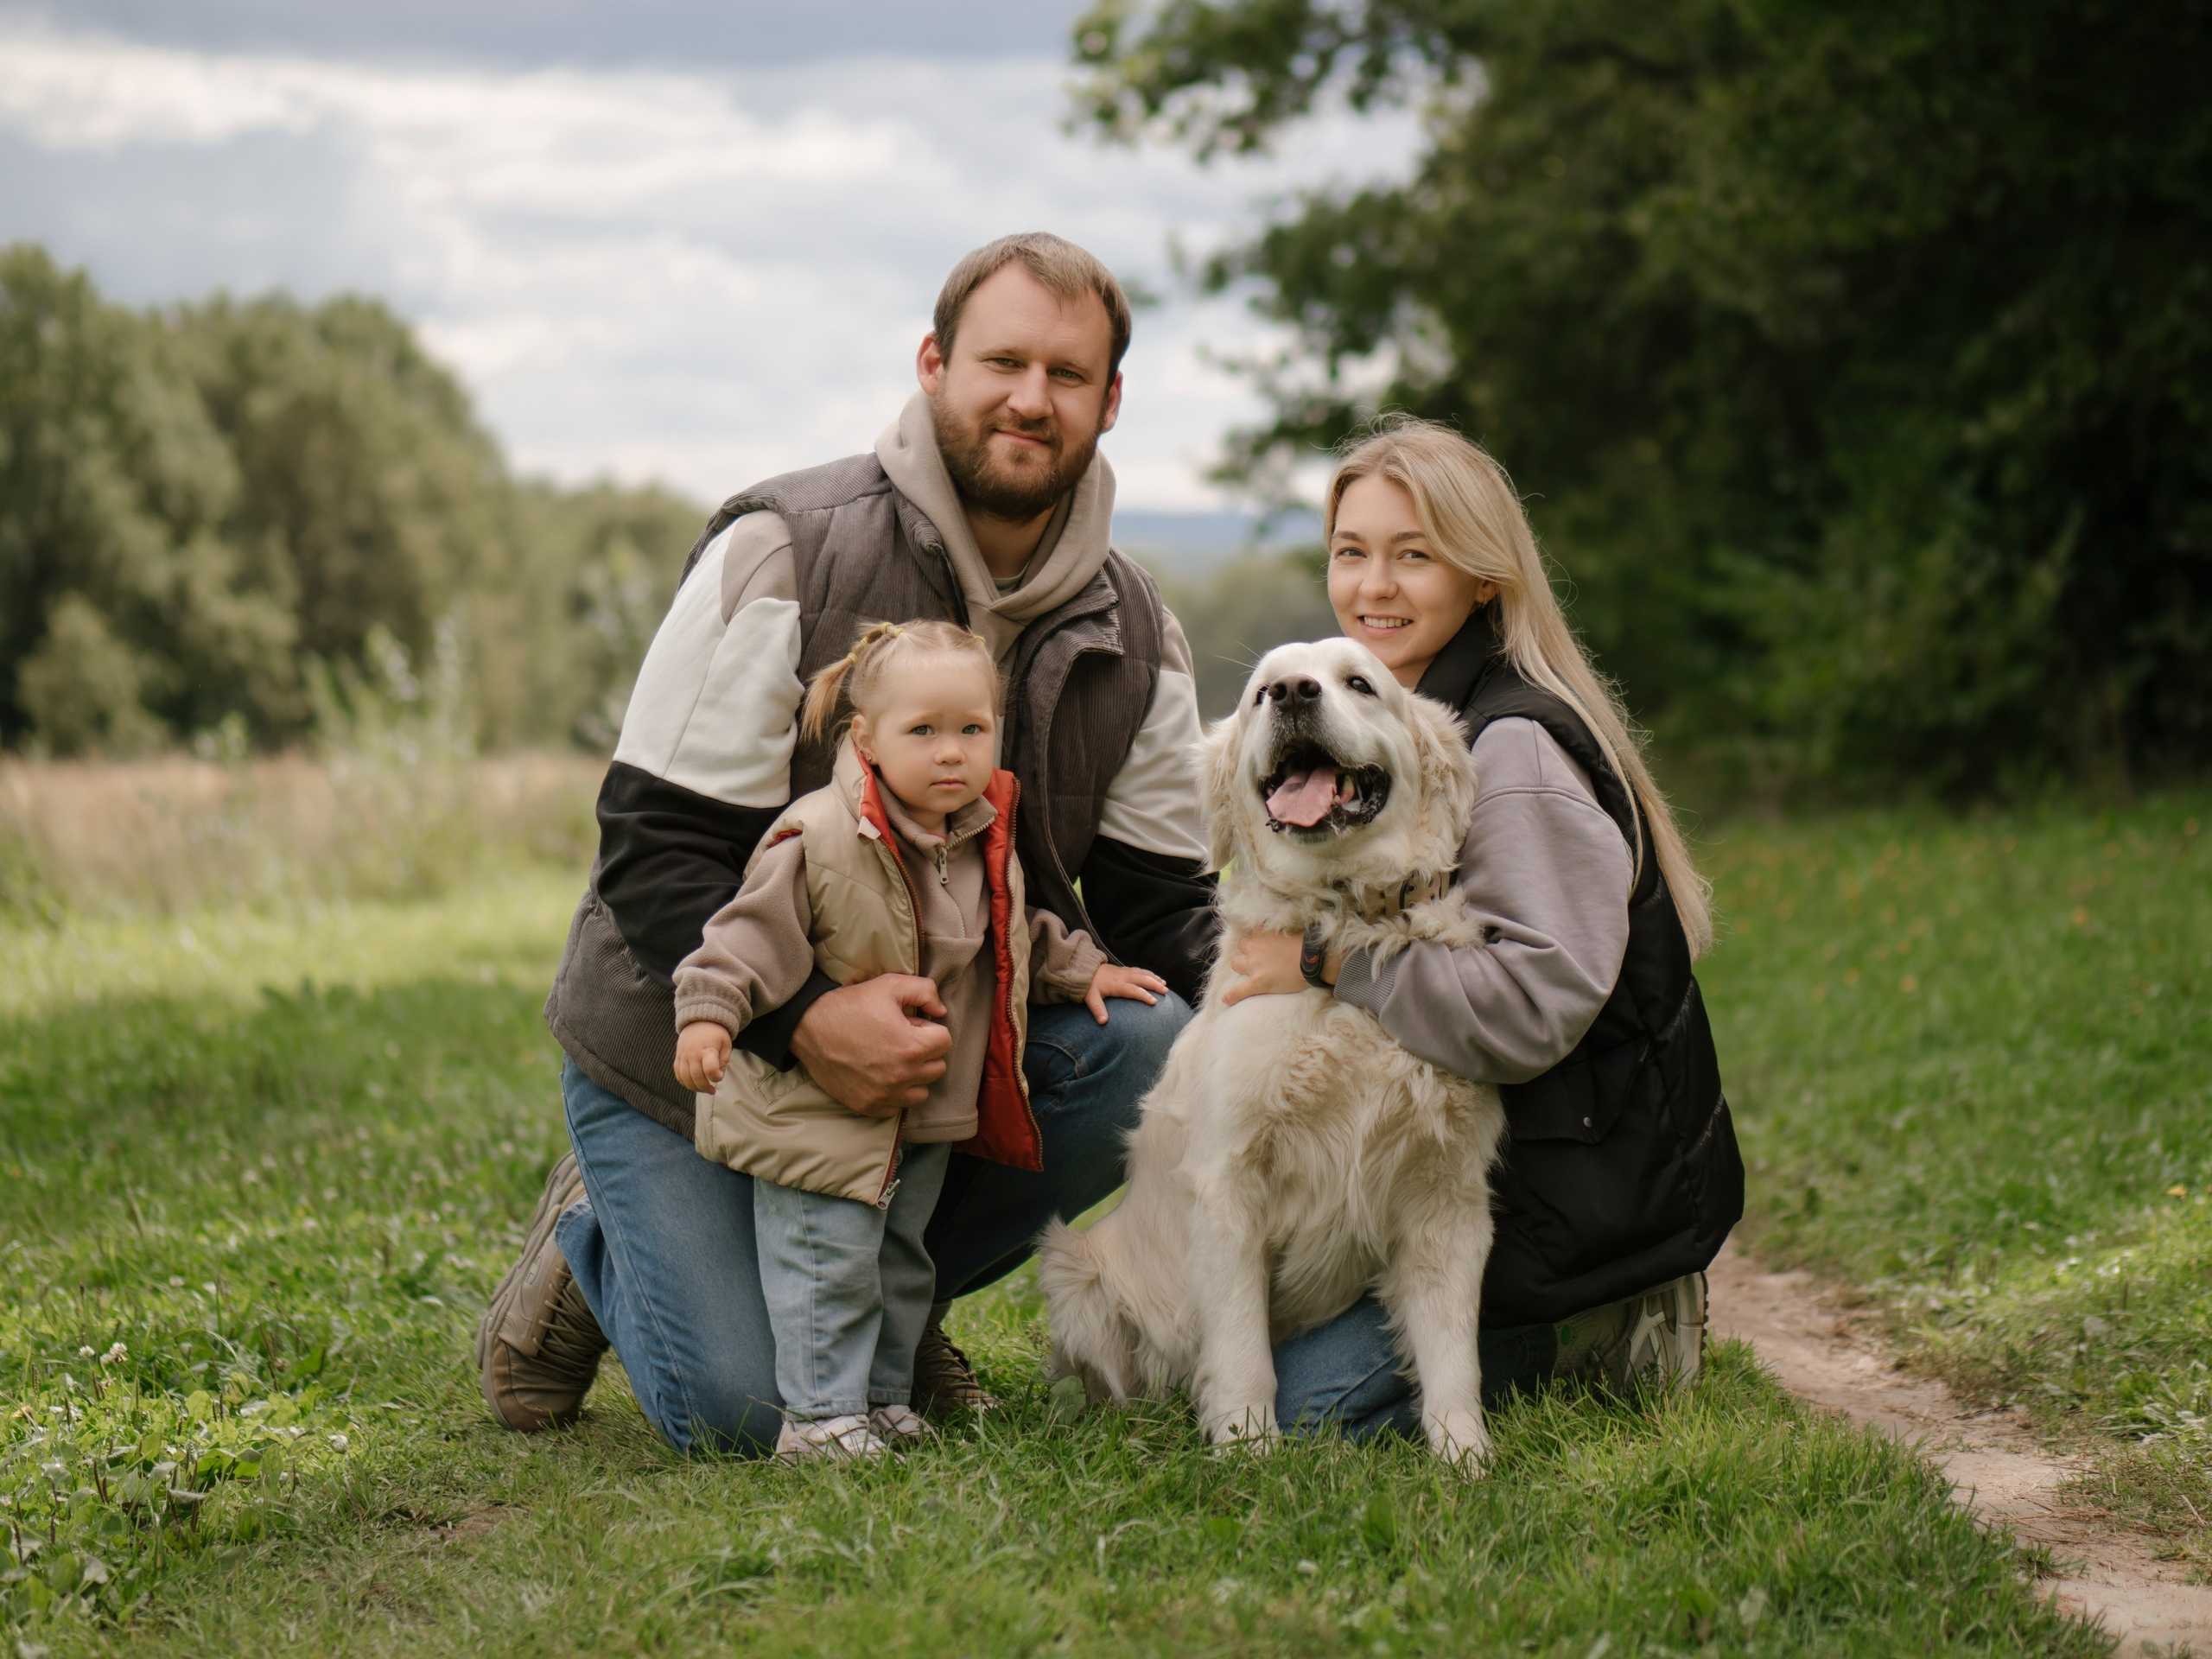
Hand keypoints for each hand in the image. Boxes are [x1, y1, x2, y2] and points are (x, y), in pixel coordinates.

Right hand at [674, 1021, 731, 1093]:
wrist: (699, 1020)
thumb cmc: (716, 1034)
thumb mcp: (726, 1043)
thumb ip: (724, 1060)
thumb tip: (718, 1075)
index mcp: (708, 1049)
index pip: (710, 1069)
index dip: (716, 1077)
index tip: (720, 1076)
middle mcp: (693, 1053)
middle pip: (696, 1077)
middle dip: (705, 1087)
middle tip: (712, 1090)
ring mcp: (683, 1055)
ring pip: (685, 1078)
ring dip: (694, 1088)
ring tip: (703, 1089)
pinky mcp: (678, 1057)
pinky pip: (678, 1074)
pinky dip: (684, 1082)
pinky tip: (693, 1085)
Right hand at [790, 974, 952, 1117]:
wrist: (809, 1027)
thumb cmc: (850, 1005)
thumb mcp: (889, 985)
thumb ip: (925, 991)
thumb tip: (941, 1011)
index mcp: (911, 1047)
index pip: (945, 1042)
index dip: (929, 1029)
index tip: (911, 1025)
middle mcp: (901, 1076)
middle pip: (937, 1068)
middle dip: (925, 1052)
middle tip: (901, 1039)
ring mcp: (884, 1095)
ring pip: (921, 1091)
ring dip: (914, 1076)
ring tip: (893, 1059)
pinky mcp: (868, 1106)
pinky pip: (897, 1107)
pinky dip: (894, 1094)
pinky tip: (881, 1076)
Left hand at [1082, 963, 1167, 1024]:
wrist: (1085, 969)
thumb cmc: (1089, 985)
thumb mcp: (1090, 998)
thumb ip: (1097, 1009)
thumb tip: (1103, 1022)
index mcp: (1117, 984)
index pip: (1133, 990)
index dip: (1144, 995)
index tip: (1154, 1002)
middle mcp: (1123, 977)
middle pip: (1142, 979)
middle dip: (1155, 985)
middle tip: (1165, 992)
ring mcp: (1125, 972)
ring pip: (1143, 973)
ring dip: (1155, 978)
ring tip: (1165, 985)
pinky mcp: (1124, 969)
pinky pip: (1140, 970)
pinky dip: (1149, 973)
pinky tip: (1155, 977)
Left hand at [1218, 929, 1336, 1006]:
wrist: (1313, 959)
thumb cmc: (1308, 943)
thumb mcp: (1293, 929)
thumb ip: (1281, 930)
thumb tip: (1285, 934)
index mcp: (1262, 932)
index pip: (1253, 933)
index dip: (1259, 938)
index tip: (1266, 942)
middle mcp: (1255, 947)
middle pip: (1242, 946)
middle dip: (1248, 951)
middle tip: (1261, 957)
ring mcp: (1255, 966)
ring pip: (1235, 964)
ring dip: (1241, 966)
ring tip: (1250, 971)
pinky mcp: (1258, 983)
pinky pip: (1239, 991)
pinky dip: (1232, 996)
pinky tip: (1226, 1000)